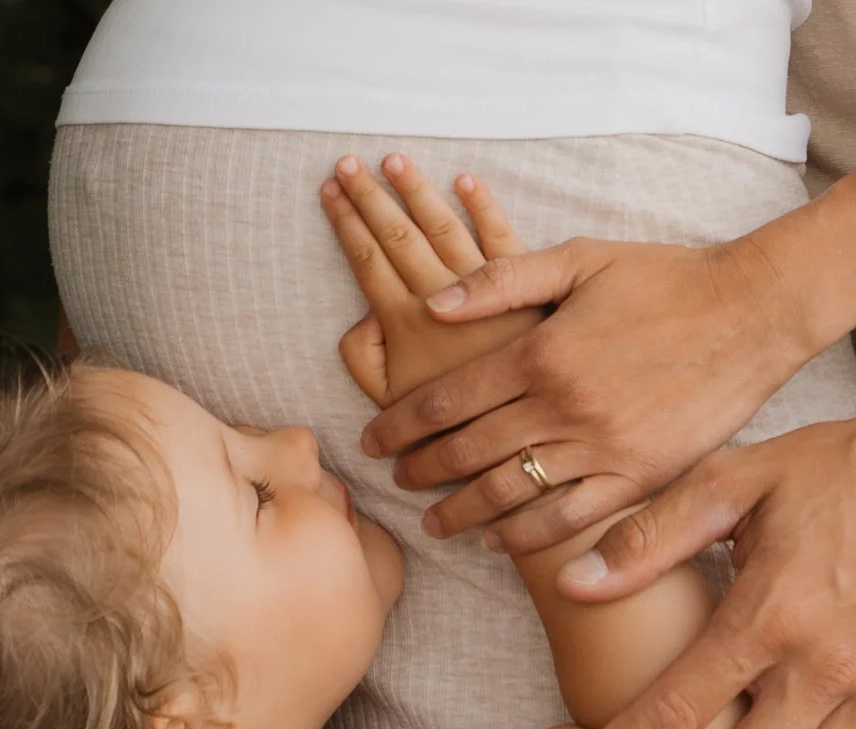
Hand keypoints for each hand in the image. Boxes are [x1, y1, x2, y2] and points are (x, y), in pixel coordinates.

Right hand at [320, 154, 540, 408]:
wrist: (519, 440)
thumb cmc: (452, 425)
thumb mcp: (390, 404)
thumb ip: (363, 360)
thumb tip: (364, 317)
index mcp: (405, 323)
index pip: (367, 259)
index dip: (346, 222)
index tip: (329, 188)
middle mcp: (443, 298)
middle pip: (397, 234)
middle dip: (369, 196)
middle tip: (348, 161)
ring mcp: (486, 291)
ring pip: (443, 227)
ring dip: (416, 191)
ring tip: (393, 160)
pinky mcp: (527, 291)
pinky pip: (502, 238)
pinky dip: (484, 207)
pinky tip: (466, 180)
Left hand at [357, 234, 814, 552]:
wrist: (753, 312)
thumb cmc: (666, 278)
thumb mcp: (580, 259)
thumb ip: (501, 279)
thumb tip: (431, 301)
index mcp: (542, 350)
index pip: (447, 398)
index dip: (401, 423)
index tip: (372, 440)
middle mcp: (565, 406)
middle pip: (468, 450)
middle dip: (421, 470)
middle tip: (393, 481)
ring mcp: (603, 447)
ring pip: (510, 493)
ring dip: (462, 512)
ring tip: (433, 522)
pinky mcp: (640, 477)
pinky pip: (569, 518)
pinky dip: (525, 536)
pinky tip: (497, 541)